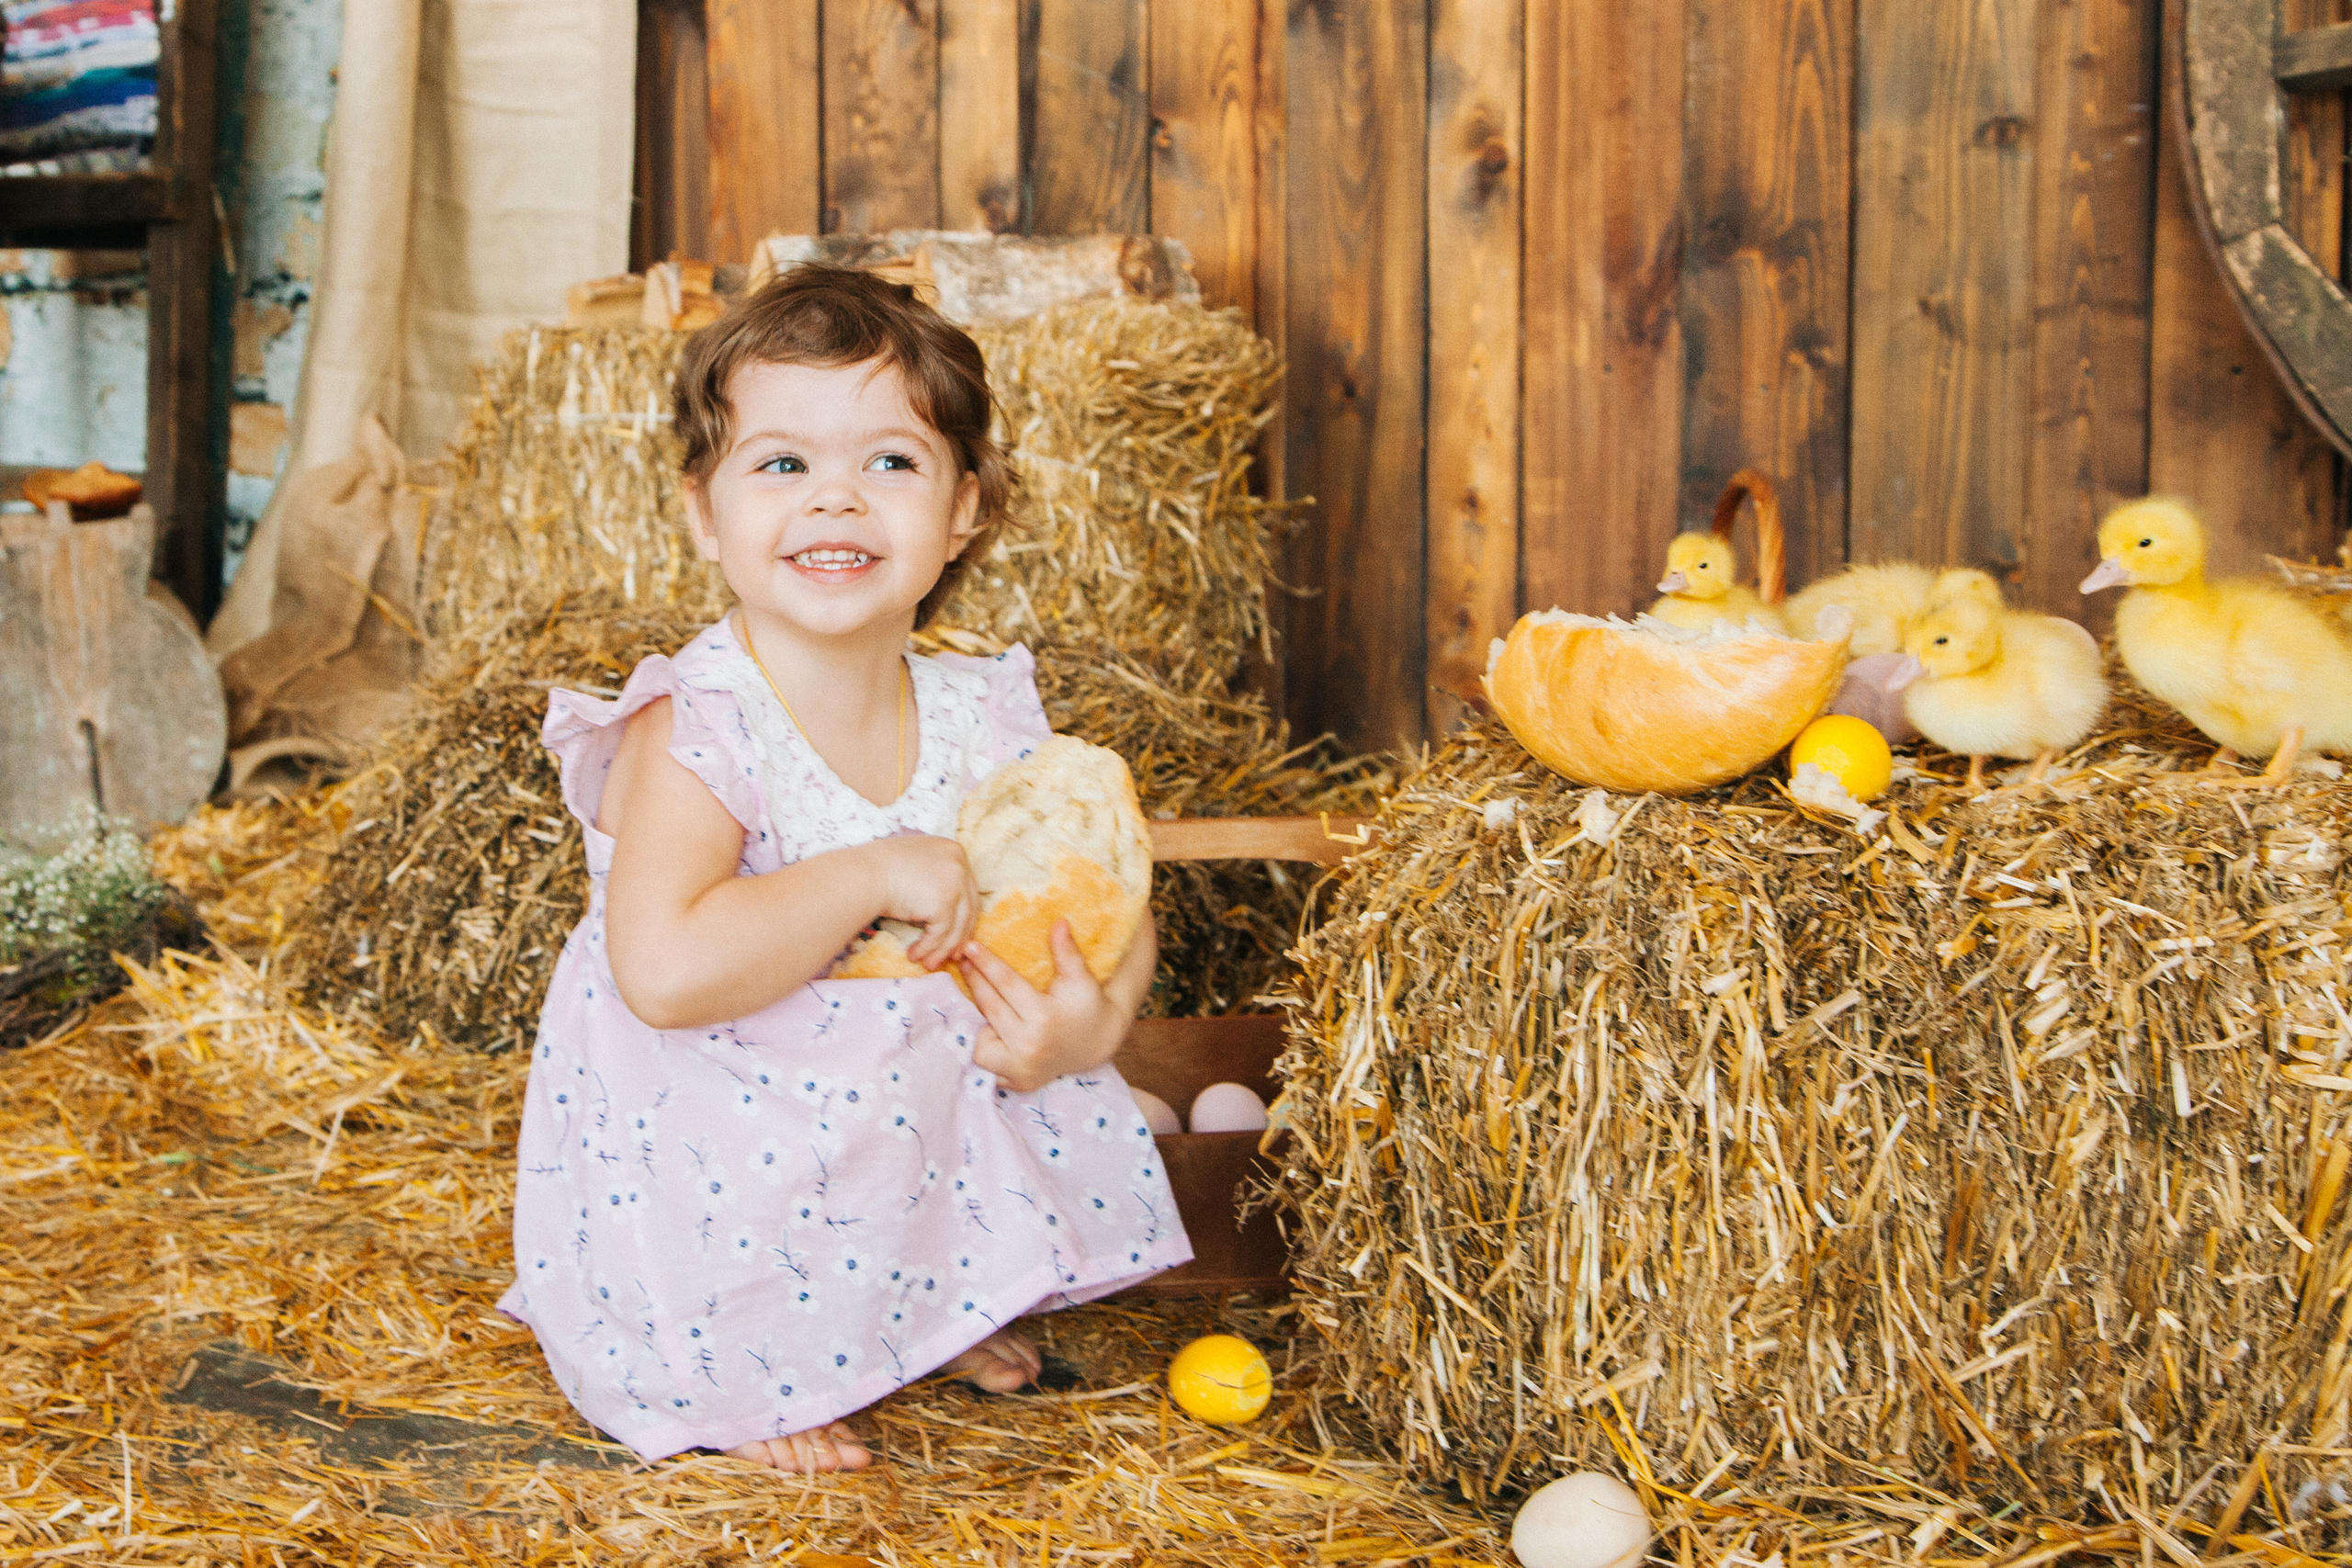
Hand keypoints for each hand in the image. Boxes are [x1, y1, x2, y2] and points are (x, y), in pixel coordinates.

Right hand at [868, 835, 979, 967]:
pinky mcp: (943, 905)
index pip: (965, 888)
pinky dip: (928, 948)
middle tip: (951, 954)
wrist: (864, 874)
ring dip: (942, 948)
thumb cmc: (878, 868)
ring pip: (956, 926)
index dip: (962, 913)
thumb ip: (933, 875)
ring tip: (929, 963)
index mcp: (953, 851)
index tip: (956, 931)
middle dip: (959, 935)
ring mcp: (954, 884)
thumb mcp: (915, 861)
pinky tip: (914, 956)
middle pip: (967, 908)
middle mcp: (959, 865)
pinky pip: (940, 934)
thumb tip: (938, 902)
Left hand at [962, 914, 1156, 1093]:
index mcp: (1044, 1018)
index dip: (987, 963)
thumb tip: (1059, 922)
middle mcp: (1029, 1046)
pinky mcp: (1017, 1082)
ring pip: (980, 1042)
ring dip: (976, 1019)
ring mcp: (1021, 1069)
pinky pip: (987, 1065)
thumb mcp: (1081, 978)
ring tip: (980, 998)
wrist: (1097, 1044)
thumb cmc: (1087, 1006)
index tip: (970, 946)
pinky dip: (985, 1047)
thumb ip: (1067, 952)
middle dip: (974, 981)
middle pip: (990, 1008)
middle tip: (964, 960)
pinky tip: (987, 1028)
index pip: (1007, 985)